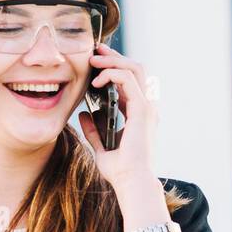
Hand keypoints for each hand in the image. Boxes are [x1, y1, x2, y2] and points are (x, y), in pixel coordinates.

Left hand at [77, 41, 157, 186]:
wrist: (131, 181)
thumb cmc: (120, 170)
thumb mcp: (102, 147)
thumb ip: (94, 131)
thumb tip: (84, 114)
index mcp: (139, 114)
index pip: (130, 81)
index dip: (113, 67)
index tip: (95, 62)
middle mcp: (146, 107)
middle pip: (135, 68)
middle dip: (114, 56)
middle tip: (95, 51)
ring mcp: (146, 106)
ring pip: (134, 68)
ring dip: (113, 59)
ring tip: (94, 59)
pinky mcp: (142, 108)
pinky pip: (127, 79)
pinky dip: (111, 74)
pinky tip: (96, 81)